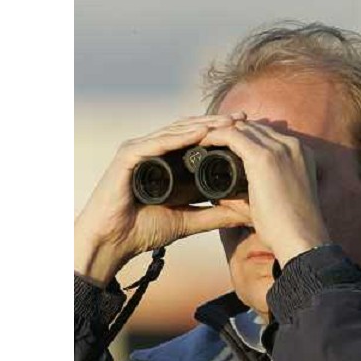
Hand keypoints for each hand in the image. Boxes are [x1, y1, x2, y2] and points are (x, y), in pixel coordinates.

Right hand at [74, 112, 251, 285]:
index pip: (195, 140)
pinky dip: (178, 137)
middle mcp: (151, 150)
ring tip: (227, 122)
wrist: (113, 242)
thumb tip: (245, 215)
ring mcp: (138, 150)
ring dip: (202, 125)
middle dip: (216, 123)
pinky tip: (199, 133)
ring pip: (175, 132)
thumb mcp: (188, 221)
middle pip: (188, 130)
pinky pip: (156, 143)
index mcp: (164, 160)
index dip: (220, 133)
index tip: (247, 130)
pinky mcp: (128, 156)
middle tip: (243, 118)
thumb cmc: (143, 230)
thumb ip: (215, 216)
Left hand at [199, 121, 330, 265]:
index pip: (267, 135)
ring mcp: (279, 149)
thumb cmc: (292, 230)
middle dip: (231, 131)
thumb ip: (259, 194)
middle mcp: (292, 145)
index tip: (226, 147)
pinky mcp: (263, 158)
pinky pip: (232, 136)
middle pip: (254, 128)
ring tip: (200, 140)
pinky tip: (201, 142)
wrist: (302, 239)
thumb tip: (225, 197)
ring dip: (220, 131)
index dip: (245, 138)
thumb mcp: (280, 202)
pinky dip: (214, 136)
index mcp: (300, 154)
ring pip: (242, 128)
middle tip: (208, 141)